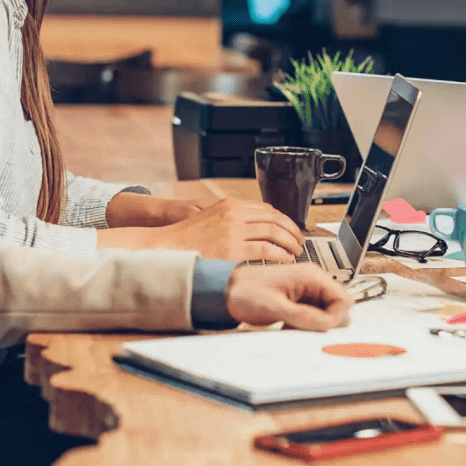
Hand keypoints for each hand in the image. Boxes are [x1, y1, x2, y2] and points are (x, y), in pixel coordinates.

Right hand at [99, 198, 302, 261]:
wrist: (166, 246)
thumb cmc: (187, 237)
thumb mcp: (212, 217)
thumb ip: (234, 218)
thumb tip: (259, 226)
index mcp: (230, 205)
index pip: (267, 209)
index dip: (285, 219)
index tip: (292, 229)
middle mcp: (234, 214)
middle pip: (274, 219)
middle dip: (292, 231)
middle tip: (300, 241)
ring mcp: (233, 230)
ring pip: (273, 233)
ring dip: (289, 243)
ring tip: (296, 251)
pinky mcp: (231, 248)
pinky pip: (265, 250)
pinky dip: (280, 255)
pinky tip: (285, 259)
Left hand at [225, 264, 351, 330]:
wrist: (227, 290)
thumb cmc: (246, 291)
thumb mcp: (275, 307)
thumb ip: (303, 316)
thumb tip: (326, 324)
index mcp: (311, 276)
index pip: (343, 298)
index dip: (335, 317)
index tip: (319, 328)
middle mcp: (313, 281)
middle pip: (338, 307)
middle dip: (325, 322)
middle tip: (304, 328)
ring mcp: (308, 290)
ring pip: (327, 313)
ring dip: (315, 325)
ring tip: (294, 326)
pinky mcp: (301, 300)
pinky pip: (315, 315)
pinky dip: (307, 325)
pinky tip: (291, 325)